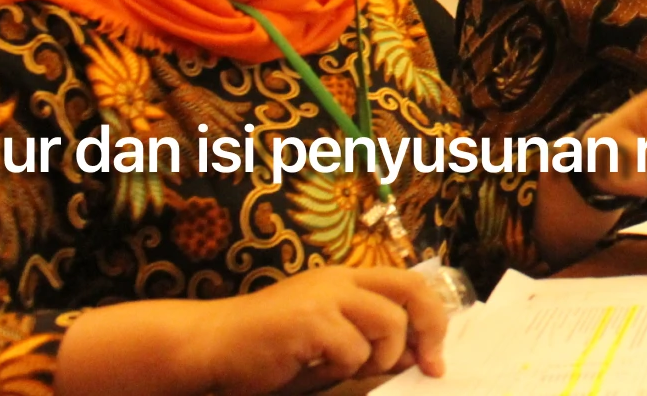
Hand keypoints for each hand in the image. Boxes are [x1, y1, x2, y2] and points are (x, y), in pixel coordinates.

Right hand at [161, 267, 446, 395]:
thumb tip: (416, 355)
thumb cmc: (269, 349)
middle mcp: (340, 279)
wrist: (211, 344)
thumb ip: (370, 341)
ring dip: (379, 356)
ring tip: (346, 366)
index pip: (410, 284)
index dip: (433, 319)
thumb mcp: (328, 340)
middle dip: (430, 330)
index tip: (435, 356)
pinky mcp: (309, 320)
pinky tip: (312, 365)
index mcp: (347, 279)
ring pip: (388, 324)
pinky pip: (352, 350)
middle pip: (412, 292)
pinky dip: (341, 367)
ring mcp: (324, 296)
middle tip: (430, 365)